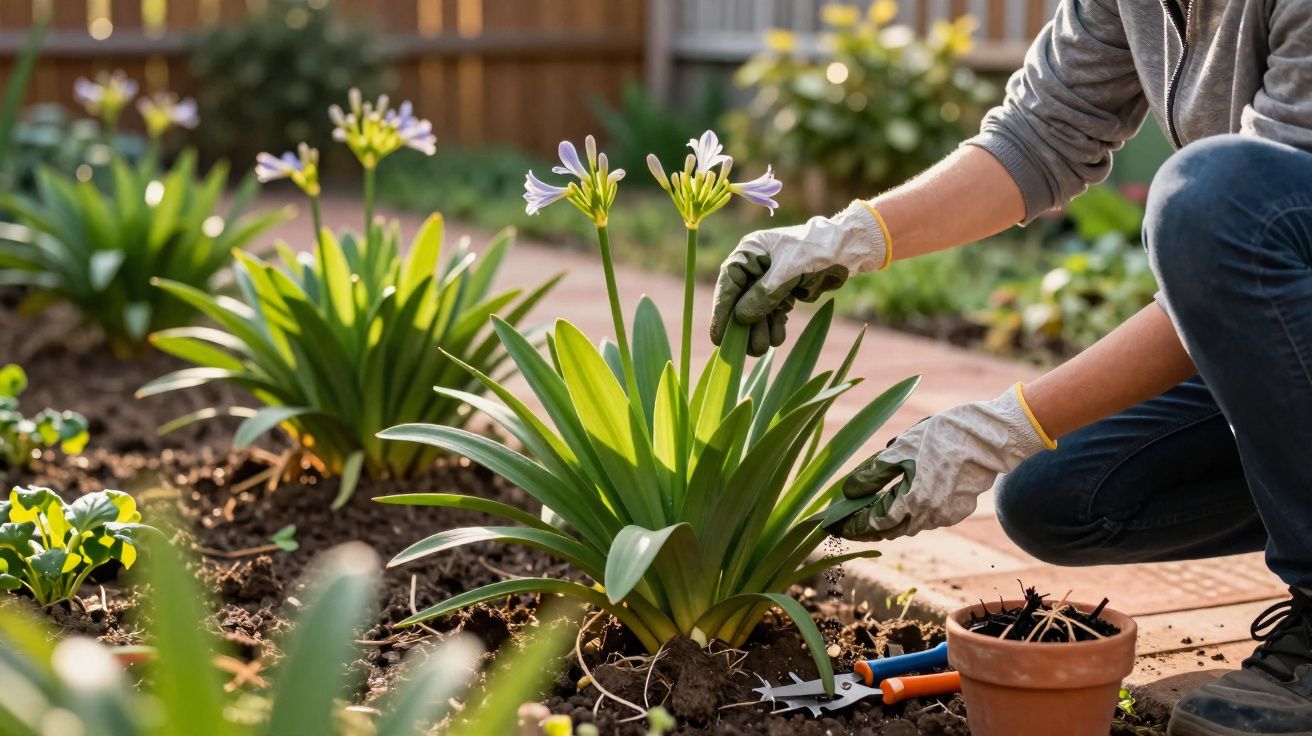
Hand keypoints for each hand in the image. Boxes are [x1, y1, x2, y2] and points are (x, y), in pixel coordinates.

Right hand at [710, 201, 888, 355]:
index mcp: (748, 253)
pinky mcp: (781, 292)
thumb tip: (741, 318)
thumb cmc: (815, 251)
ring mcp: (767, 281)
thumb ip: (763, 295)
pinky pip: (771, 314)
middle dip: (744, 327)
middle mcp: (753, 267)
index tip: (718, 337)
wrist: (845, 250)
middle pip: (739, 302)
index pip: (728, 286)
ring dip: (759, 331)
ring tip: (764, 347)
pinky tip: (777, 337)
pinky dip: (774, 327)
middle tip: (747, 349)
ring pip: (755, 312)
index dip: (722, 313)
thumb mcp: (787, 272)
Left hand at [837, 384, 1054, 540]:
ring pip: (909, 526)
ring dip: (888, 524)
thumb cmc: (944, 436)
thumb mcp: (902, 448)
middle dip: (866, 528)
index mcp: (913, 501)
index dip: (852, 524)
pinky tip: (900, 508)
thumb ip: (874, 473)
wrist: (991, 437)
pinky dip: (909, 516)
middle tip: (847, 526)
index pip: (873, 521)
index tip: (834, 527)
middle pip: (889, 529)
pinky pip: (926, 519)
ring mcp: (946, 515)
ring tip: (868, 519)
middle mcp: (929, 515)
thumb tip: (848, 491)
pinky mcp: (958, 510)